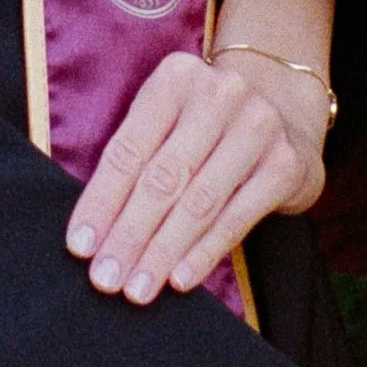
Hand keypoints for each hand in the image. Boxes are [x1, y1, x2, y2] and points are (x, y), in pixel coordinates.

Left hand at [65, 48, 327, 303]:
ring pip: (198, 202)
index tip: (80, 246)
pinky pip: (236, 218)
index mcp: (176, 78)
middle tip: (105, 277)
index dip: (101, 201)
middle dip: (129, 234)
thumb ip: (137, 160)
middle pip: (162, 178)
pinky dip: (204, 253)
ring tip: (137, 288)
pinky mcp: (286, 163)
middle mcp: (219, 94)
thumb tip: (93, 231)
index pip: (128, 149)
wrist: (284, 111)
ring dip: (162, 251)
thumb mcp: (169, 120)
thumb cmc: (206, 126)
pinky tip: (180, 279)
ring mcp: (258, 126)